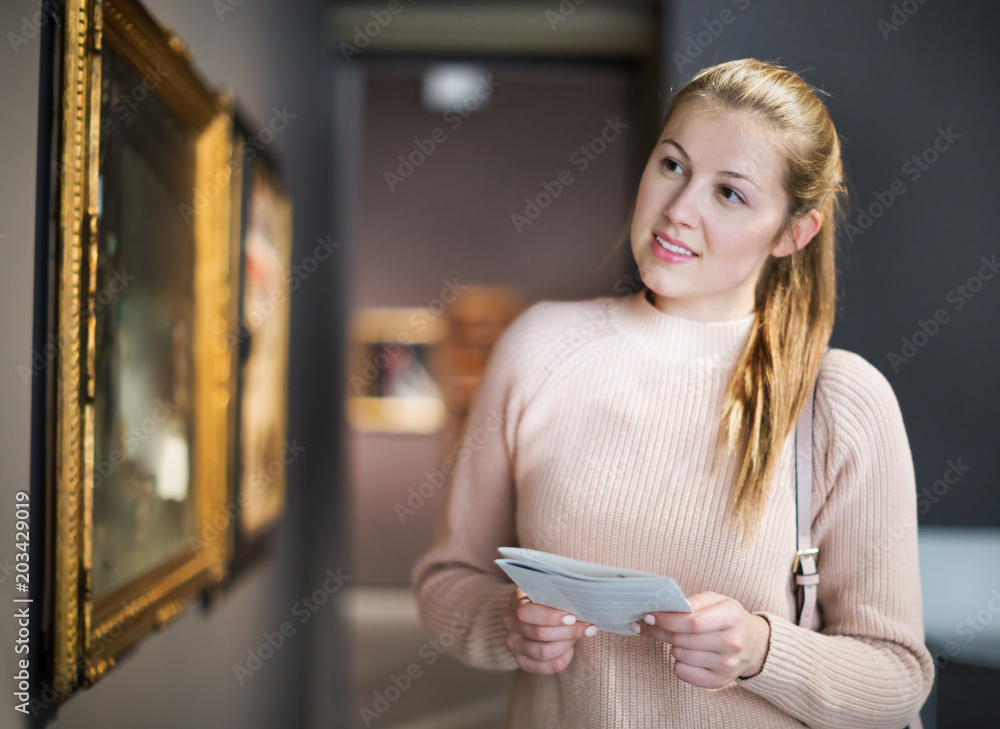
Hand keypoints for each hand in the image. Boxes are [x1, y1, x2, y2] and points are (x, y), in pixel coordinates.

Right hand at [501, 587, 596, 673]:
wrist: (537, 613)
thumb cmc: (548, 600)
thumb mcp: (549, 591)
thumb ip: (559, 596)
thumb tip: (580, 605)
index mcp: (515, 602)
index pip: (527, 613)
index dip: (551, 617)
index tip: (572, 617)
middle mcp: (510, 624)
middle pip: (539, 633)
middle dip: (567, 631)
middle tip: (586, 627)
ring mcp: (513, 644)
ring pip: (543, 652)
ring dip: (566, 644)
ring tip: (577, 635)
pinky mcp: (522, 661)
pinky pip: (546, 667)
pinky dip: (563, 658)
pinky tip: (570, 648)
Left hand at [631, 591, 770, 687]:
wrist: (755, 644)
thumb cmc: (729, 618)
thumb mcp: (718, 600)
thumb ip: (695, 601)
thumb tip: (670, 607)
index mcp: (732, 617)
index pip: (692, 622)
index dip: (666, 619)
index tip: (649, 615)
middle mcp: (732, 642)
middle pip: (683, 639)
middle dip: (660, 631)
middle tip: (649, 624)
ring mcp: (727, 665)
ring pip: (681, 656)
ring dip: (672, 646)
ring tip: (679, 639)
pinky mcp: (720, 681)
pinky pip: (684, 674)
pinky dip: (678, 664)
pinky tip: (685, 655)